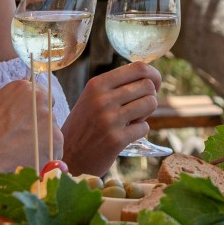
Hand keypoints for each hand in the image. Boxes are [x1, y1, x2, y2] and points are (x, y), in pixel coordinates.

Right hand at [0, 78, 45, 174]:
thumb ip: (12, 98)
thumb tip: (23, 95)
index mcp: (27, 90)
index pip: (41, 97)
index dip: (32, 111)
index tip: (24, 122)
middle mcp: (43, 103)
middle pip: (47, 116)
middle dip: (37, 127)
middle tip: (18, 140)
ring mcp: (51, 124)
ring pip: (51, 134)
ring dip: (40, 143)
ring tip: (19, 153)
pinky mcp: (55, 145)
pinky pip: (54, 151)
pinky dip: (43, 158)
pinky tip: (26, 162)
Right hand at [61, 62, 162, 176]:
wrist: (69, 157)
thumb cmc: (85, 126)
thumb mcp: (92, 98)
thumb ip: (116, 86)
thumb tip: (151, 77)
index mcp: (97, 84)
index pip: (138, 67)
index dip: (153, 75)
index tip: (154, 85)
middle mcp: (102, 99)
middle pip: (148, 85)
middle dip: (150, 96)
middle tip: (139, 108)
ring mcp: (109, 119)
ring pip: (150, 103)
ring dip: (146, 113)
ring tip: (132, 120)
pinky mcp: (115, 139)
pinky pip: (145, 127)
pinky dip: (140, 131)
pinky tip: (126, 135)